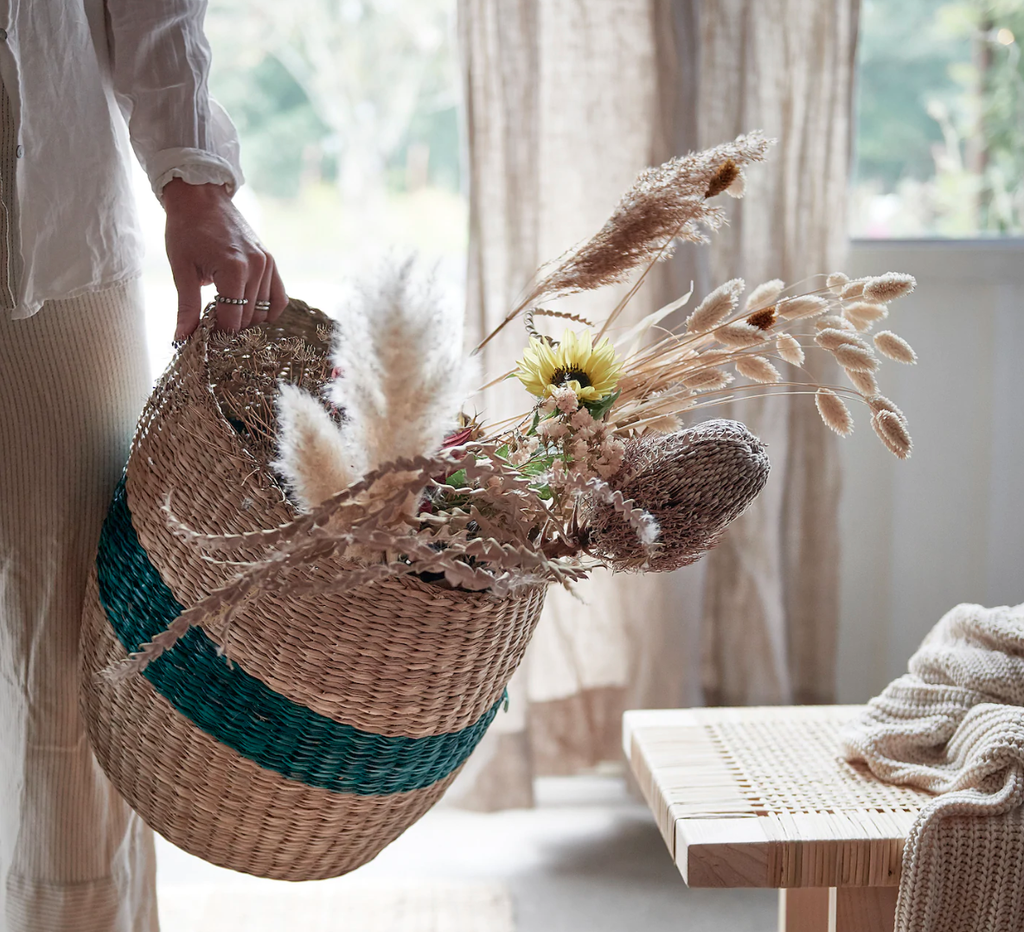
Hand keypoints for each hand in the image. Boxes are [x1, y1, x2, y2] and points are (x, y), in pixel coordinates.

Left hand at [162, 179, 287, 339]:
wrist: (201, 197)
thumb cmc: (185, 229)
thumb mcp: (181, 269)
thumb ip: (187, 307)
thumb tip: (182, 339)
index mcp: (233, 269)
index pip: (232, 320)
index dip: (217, 335)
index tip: (204, 339)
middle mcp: (256, 267)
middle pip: (248, 318)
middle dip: (230, 328)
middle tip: (211, 328)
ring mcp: (267, 264)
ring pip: (263, 311)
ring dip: (246, 320)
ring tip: (226, 316)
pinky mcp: (271, 261)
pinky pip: (278, 297)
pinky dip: (268, 311)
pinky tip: (250, 313)